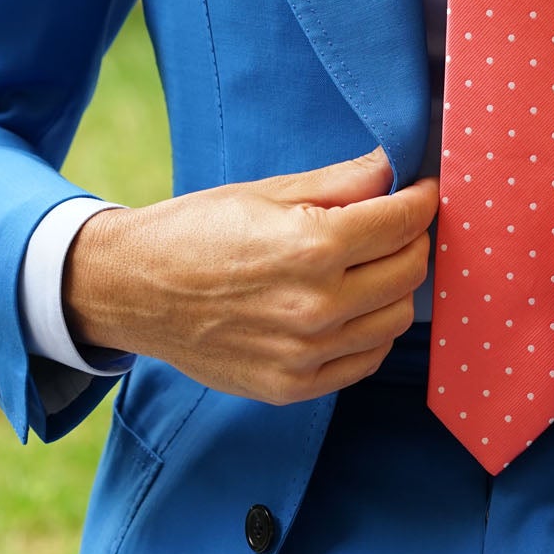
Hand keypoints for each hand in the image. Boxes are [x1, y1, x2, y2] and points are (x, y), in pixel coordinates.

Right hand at [63, 147, 436, 405]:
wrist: (131, 290)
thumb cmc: (198, 230)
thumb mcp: (269, 191)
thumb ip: (343, 181)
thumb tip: (396, 167)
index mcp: (312, 246)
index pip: (404, 222)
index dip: (422, 200)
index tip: (422, 190)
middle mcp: (316, 306)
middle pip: (410, 271)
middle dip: (412, 240)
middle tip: (394, 225)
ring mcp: (305, 353)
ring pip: (396, 318)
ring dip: (393, 287)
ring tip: (367, 266)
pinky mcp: (293, 386)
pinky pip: (366, 359)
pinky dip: (370, 331)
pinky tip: (347, 306)